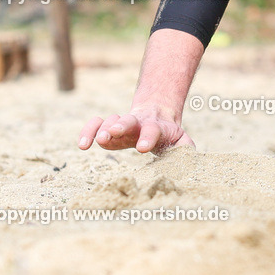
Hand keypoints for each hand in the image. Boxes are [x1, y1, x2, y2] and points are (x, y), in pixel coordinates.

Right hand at [78, 107, 193, 153]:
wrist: (156, 114)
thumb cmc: (168, 134)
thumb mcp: (180, 140)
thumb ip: (185, 148)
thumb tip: (191, 161)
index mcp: (157, 128)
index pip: (153, 130)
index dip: (148, 138)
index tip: (142, 148)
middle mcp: (138, 123)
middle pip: (130, 120)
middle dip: (122, 125)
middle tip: (114, 132)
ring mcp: (122, 123)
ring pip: (111, 120)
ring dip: (103, 129)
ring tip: (99, 140)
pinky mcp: (108, 127)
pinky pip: (95, 124)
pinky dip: (87, 131)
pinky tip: (82, 145)